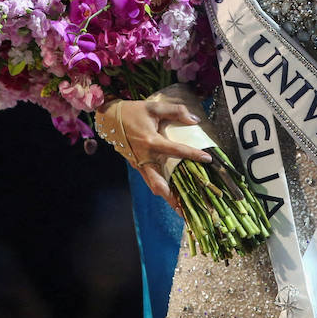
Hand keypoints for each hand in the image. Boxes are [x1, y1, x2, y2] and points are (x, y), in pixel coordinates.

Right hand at [108, 91, 212, 210]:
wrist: (109, 118)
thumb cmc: (133, 112)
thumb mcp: (154, 107)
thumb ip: (176, 111)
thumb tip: (195, 120)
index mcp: (150, 142)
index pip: (176, 150)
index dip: (192, 154)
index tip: (208, 159)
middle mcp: (144, 158)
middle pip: (159, 185)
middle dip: (173, 199)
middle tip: (187, 210)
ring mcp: (139, 164)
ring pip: (154, 186)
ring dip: (167, 198)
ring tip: (183, 209)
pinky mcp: (137, 166)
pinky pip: (151, 180)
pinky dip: (162, 188)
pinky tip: (173, 193)